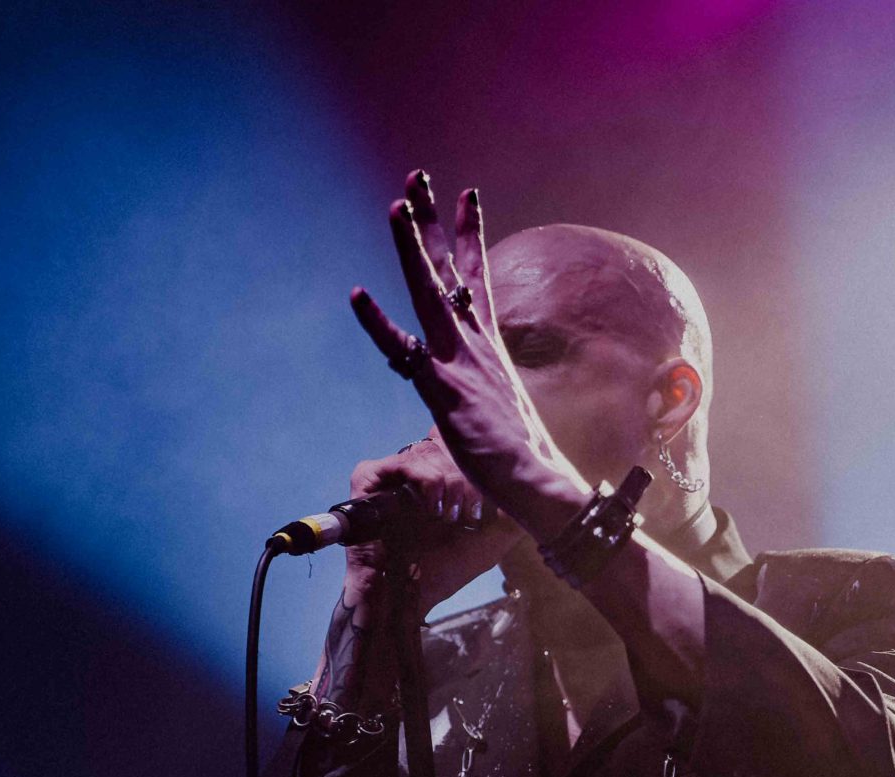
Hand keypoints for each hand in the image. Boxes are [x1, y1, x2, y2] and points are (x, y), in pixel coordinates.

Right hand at [343, 427, 527, 614]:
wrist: (407, 596)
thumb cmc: (443, 571)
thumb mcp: (491, 539)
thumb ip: (513, 512)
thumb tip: (535, 486)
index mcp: (439, 479)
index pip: (458, 441)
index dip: (476, 459)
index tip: (485, 494)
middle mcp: (414, 472)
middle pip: (447, 444)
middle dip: (466, 478)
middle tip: (466, 513)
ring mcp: (389, 474)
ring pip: (429, 450)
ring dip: (449, 483)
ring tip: (448, 516)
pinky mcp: (367, 479)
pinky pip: (404, 461)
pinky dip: (425, 481)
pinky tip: (431, 507)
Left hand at [349, 171, 590, 542]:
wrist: (537, 480)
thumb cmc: (521, 453)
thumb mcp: (503, 405)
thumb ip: (485, 384)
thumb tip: (483, 390)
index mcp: (489, 344)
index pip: (478, 276)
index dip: (469, 234)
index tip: (466, 195)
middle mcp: (475, 341)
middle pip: (451, 268)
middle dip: (433, 221)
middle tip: (417, 177)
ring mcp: (459, 360)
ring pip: (430, 292)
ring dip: (412, 248)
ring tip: (396, 206)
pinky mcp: (442, 388)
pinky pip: (401, 349)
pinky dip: (377, 322)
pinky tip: (357, 294)